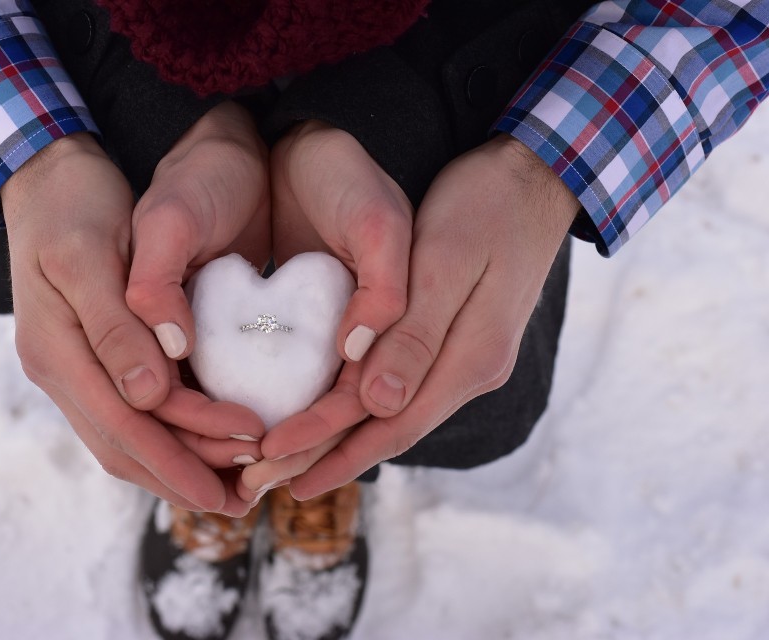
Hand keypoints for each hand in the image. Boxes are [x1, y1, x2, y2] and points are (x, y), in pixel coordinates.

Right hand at [2, 116, 265, 514]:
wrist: (49, 174)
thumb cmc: (74, 204)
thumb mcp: (91, 254)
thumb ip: (116, 326)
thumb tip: (148, 398)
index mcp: (55, 350)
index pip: (123, 424)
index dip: (179, 456)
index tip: (233, 477)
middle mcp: (60, 370)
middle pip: (124, 445)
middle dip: (183, 476)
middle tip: (244, 500)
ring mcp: (73, 367)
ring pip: (125, 438)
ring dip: (178, 465)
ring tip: (233, 484)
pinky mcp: (91, 358)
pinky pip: (128, 414)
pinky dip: (168, 436)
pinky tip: (205, 442)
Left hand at [248, 134, 579, 499]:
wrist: (534, 177)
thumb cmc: (486, 207)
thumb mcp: (447, 262)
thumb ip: (417, 335)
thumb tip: (379, 405)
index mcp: (470, 358)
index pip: (391, 423)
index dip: (330, 448)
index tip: (272, 464)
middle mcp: (469, 370)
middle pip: (388, 430)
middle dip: (324, 457)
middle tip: (262, 481)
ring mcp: (464, 357)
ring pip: (392, 413)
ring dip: (338, 439)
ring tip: (285, 460)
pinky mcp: (454, 340)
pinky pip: (400, 386)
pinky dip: (359, 406)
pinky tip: (328, 413)